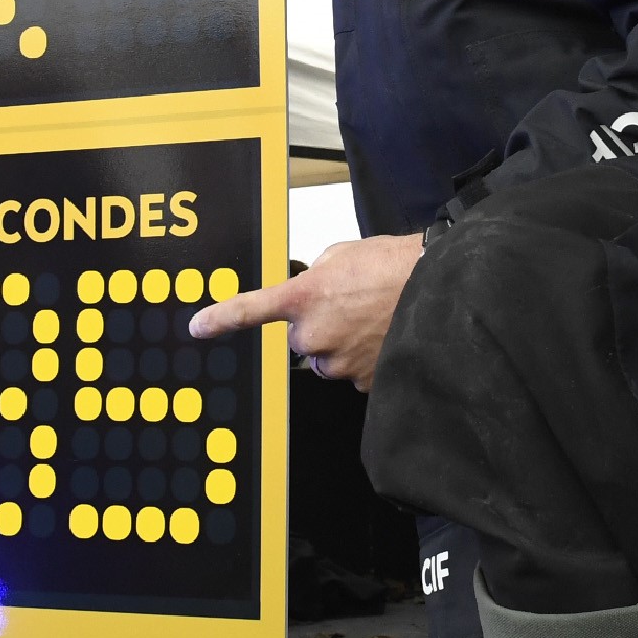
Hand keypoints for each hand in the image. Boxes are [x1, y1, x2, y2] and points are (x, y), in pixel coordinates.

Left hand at [188, 232, 422, 392]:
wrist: (438, 290)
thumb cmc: (395, 266)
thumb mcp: (343, 255)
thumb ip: (316, 277)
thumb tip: (314, 295)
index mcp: (304, 298)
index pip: (250, 310)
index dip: (220, 319)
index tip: (198, 328)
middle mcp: (313, 335)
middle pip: (301, 340)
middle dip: (319, 327)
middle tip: (351, 306)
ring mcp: (338, 362)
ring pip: (329, 358)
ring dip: (344, 343)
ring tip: (373, 319)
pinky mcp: (361, 381)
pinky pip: (354, 372)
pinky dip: (366, 358)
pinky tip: (384, 336)